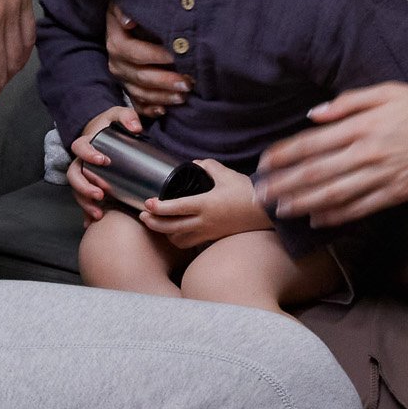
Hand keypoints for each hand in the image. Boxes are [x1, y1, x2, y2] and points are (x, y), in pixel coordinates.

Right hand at [66, 104, 141, 223]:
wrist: (105, 133)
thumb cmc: (111, 125)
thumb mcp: (118, 115)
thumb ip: (127, 117)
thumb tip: (136, 128)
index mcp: (85, 144)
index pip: (80, 148)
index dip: (88, 155)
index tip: (103, 160)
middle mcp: (80, 161)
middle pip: (74, 175)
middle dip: (84, 187)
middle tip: (100, 194)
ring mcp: (83, 176)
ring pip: (77, 191)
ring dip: (85, 203)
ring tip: (98, 214)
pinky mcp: (90, 186)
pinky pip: (84, 201)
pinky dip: (86, 214)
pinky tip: (91, 224)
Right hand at [104, 4, 187, 116]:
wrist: (129, 22)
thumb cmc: (135, 11)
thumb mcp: (126, 3)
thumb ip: (125, 8)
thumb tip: (129, 21)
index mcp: (116, 42)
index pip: (133, 52)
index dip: (153, 55)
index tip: (174, 55)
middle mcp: (117, 63)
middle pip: (139, 76)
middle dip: (164, 80)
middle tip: (187, 81)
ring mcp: (123, 78)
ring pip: (141, 93)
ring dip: (163, 96)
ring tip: (184, 94)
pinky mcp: (130, 89)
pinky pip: (139, 105)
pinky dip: (152, 109)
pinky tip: (166, 110)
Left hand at [138, 161, 269, 249]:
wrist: (264, 213)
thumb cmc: (246, 192)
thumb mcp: (227, 174)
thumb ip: (208, 166)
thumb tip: (195, 164)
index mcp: (206, 204)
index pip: (176, 208)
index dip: (158, 207)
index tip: (147, 203)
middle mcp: (204, 221)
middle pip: (171, 228)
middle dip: (153, 223)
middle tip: (143, 216)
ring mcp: (208, 232)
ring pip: (179, 240)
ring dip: (165, 233)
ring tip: (156, 224)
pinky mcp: (212, 238)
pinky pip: (190, 243)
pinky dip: (178, 239)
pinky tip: (174, 232)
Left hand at [256, 84, 407, 227]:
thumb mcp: (389, 92)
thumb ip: (349, 102)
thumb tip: (314, 115)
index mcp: (364, 124)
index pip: (314, 142)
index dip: (285, 154)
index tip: (264, 162)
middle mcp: (369, 152)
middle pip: (317, 171)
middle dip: (285, 183)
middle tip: (261, 194)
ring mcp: (384, 176)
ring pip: (335, 193)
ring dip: (304, 202)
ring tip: (281, 210)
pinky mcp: (397, 193)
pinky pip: (360, 208)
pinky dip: (337, 216)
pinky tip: (317, 220)